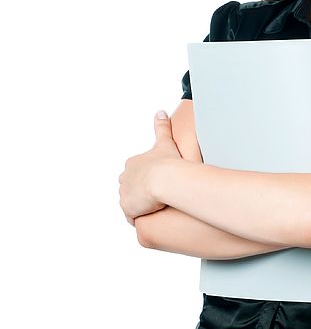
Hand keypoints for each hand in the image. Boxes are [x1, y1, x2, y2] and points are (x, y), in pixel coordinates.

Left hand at [119, 110, 181, 225]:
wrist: (166, 179)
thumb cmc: (168, 162)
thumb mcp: (165, 142)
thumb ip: (162, 126)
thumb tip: (161, 111)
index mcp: (132, 163)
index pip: (137, 174)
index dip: (148, 178)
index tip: (160, 181)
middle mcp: (124, 179)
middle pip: (132, 188)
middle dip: (142, 192)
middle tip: (160, 194)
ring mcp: (125, 195)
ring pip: (132, 203)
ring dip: (142, 205)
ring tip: (158, 205)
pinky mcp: (128, 209)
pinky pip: (133, 217)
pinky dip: (142, 216)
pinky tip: (154, 214)